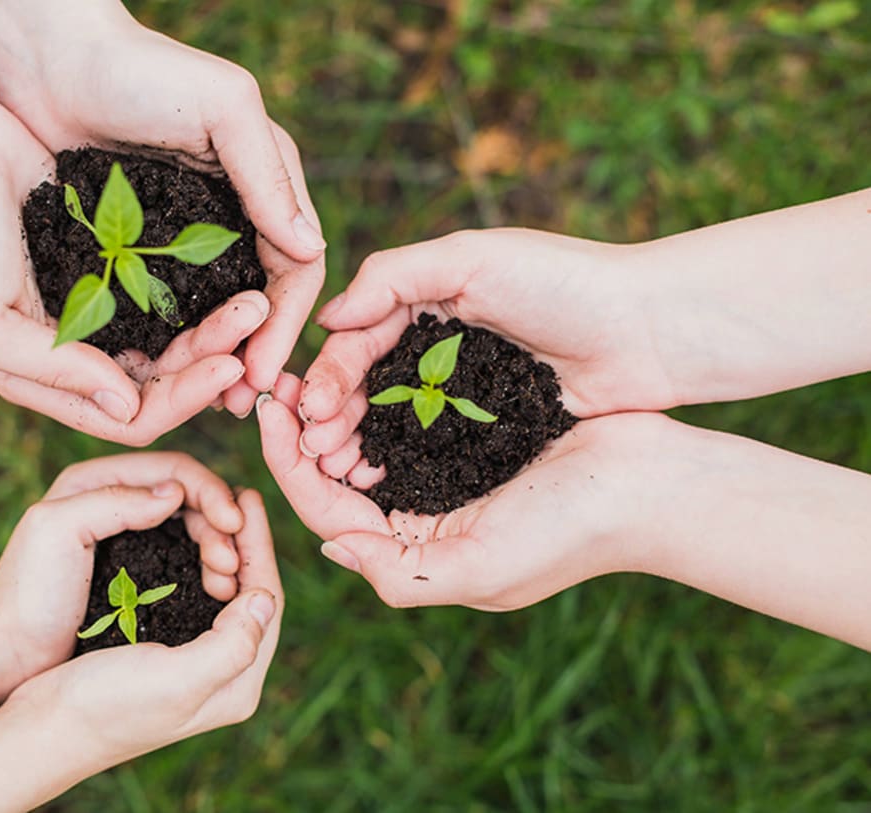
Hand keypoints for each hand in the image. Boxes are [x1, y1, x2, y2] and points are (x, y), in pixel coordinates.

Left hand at [0, 0, 325, 408]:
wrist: (51, 60)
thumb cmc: (142, 70)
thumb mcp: (222, 108)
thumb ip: (267, 175)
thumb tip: (311, 249)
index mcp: (266, 185)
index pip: (296, 268)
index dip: (286, 325)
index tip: (265, 375)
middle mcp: (235, 215)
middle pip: (258, 301)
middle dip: (253, 353)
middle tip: (237, 405)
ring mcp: (187, 234)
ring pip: (213, 311)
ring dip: (212, 356)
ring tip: (201, 399)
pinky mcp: (140, 244)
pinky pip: (165, 303)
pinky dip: (168, 338)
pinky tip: (156, 370)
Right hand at [0, 94, 269, 444]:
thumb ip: (51, 370)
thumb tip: (129, 407)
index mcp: (46, 378)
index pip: (131, 415)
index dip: (183, 399)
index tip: (230, 364)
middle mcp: (78, 353)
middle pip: (163, 379)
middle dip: (212, 358)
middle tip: (257, 319)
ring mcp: (98, 307)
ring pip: (173, 336)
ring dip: (215, 324)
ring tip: (255, 297)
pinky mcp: (112, 262)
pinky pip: (167, 290)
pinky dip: (199, 289)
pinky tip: (232, 271)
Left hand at [0, 452, 252, 683]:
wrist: (5, 650)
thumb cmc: (25, 592)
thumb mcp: (57, 531)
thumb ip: (114, 501)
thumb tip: (175, 492)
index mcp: (97, 480)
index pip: (173, 468)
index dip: (209, 491)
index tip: (233, 525)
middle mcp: (117, 500)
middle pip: (189, 497)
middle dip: (219, 524)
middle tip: (231, 563)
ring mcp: (129, 536)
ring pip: (192, 528)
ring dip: (218, 548)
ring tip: (228, 581)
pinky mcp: (137, 570)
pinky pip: (185, 557)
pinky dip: (206, 568)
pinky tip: (218, 589)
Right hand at [3, 488, 281, 764]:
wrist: (44, 730)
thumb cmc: (105, 707)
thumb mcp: (177, 680)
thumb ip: (233, 644)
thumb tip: (267, 597)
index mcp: (237, 684)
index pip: (267, 600)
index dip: (260, 545)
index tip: (248, 496)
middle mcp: (224, 677)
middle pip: (251, 595)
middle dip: (245, 543)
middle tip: (233, 496)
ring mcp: (195, 666)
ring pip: (225, 595)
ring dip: (221, 551)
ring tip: (212, 512)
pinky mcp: (165, 654)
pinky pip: (196, 599)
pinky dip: (194, 565)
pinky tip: (183, 540)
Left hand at [259, 372, 666, 608]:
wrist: (652, 483)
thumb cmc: (571, 530)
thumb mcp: (480, 569)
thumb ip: (399, 572)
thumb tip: (330, 549)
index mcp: (417, 556)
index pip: (330, 514)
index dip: (289, 466)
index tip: (265, 413)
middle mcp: (423, 522)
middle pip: (338, 480)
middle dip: (302, 436)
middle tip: (277, 384)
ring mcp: (445, 481)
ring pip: (366, 448)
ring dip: (333, 414)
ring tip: (308, 373)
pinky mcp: (469, 441)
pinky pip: (405, 420)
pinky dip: (376, 398)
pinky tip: (358, 366)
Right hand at [297, 229, 676, 457]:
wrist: (652, 331)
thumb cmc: (565, 282)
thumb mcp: (473, 257)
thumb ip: (394, 275)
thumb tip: (328, 317)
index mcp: (428, 301)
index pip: (359, 338)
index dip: (330, 373)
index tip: (306, 409)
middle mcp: (439, 346)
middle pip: (369, 385)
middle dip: (335, 416)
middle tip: (312, 451)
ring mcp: (465, 390)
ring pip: (397, 421)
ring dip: (361, 443)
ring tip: (337, 472)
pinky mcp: (493, 426)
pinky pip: (437, 446)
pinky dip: (404, 461)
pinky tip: (381, 481)